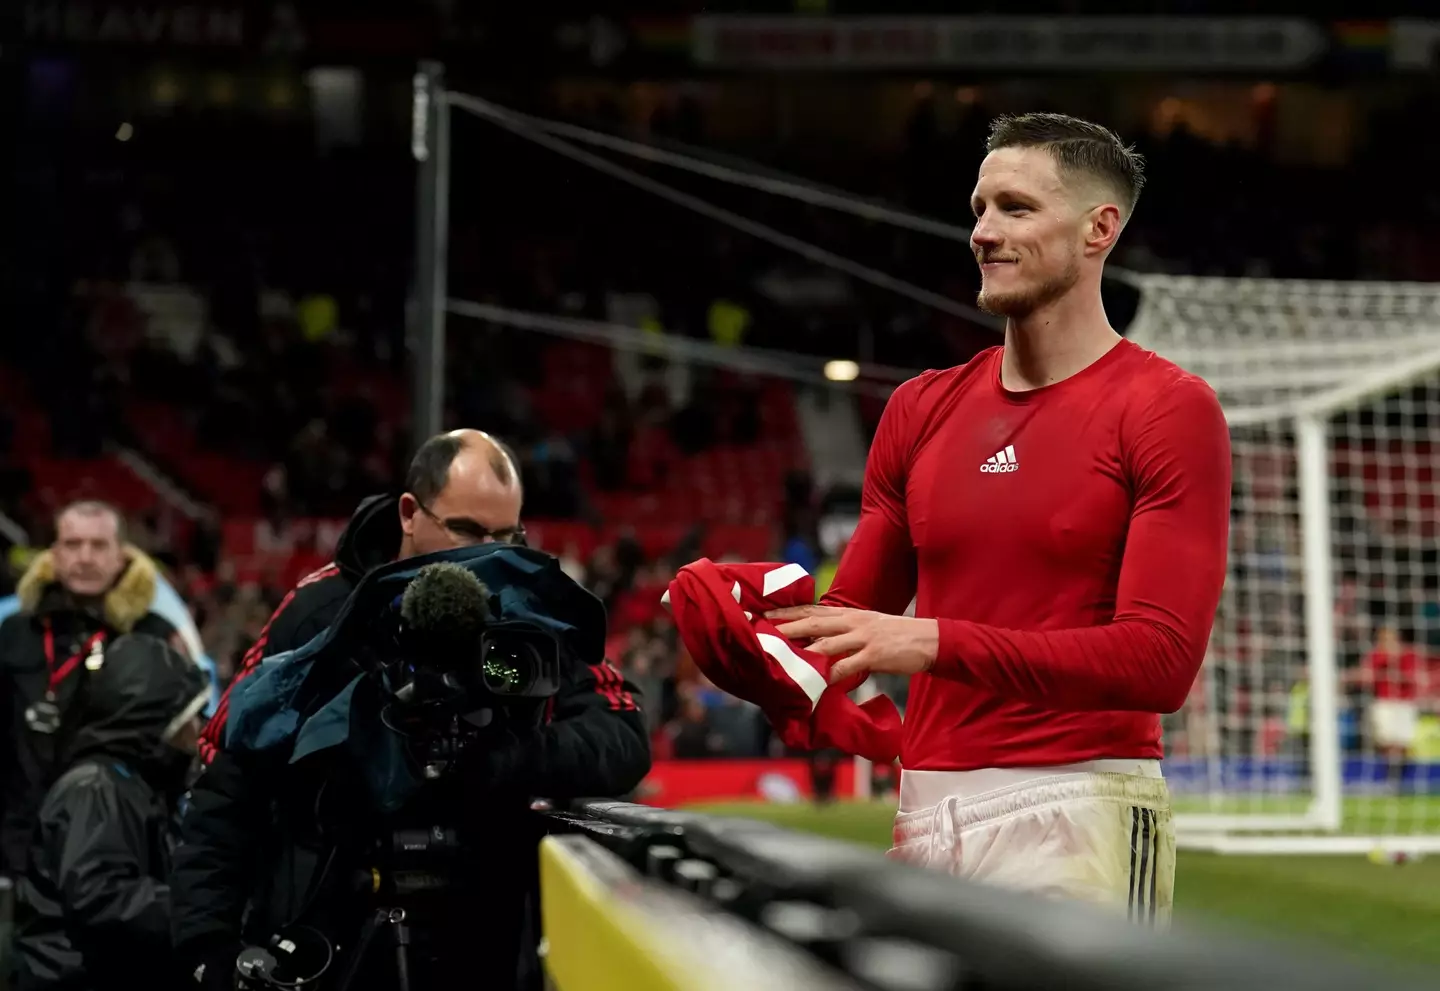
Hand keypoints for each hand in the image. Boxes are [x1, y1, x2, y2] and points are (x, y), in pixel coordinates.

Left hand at [767, 605, 938, 683]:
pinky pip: (846, 665)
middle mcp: (854, 622)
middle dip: (786, 626)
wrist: (930, 640)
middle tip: (761, 630)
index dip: (789, 611)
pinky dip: (829, 674)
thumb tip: (820, 641)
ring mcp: (864, 638)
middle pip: (813, 622)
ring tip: (780, 657)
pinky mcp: (874, 655)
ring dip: (801, 651)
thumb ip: (845, 631)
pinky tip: (816, 681)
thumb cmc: (898, 636)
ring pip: (826, 643)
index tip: (766, 613)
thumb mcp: (869, 626)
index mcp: (851, 614)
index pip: (814, 609)